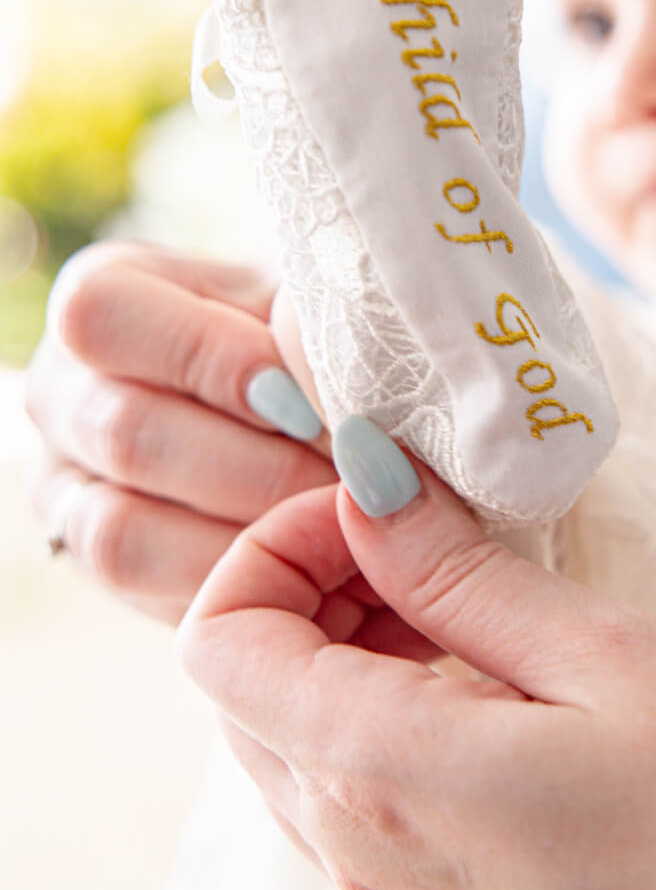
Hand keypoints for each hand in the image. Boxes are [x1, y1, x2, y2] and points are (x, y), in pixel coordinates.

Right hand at [24, 242, 336, 624]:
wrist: (322, 406)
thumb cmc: (318, 337)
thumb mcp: (318, 309)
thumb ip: (311, 334)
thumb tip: (325, 403)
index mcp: (106, 296)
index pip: (107, 314)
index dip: (212, 359)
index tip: (310, 404)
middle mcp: (65, 390)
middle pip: (126, 433)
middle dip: (260, 466)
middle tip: (356, 481)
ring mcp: (68, 484)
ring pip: (124, 530)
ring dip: (249, 533)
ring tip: (340, 525)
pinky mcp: (103, 564)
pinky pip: (153, 593)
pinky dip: (240, 581)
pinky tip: (313, 564)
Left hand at [179, 418, 655, 889]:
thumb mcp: (609, 659)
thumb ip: (463, 575)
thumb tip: (369, 485)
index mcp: (387, 776)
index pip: (217, 641)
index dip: (274, 547)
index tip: (375, 509)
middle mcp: (354, 850)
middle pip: (242, 684)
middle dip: (310, 581)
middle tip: (423, 539)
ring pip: (288, 732)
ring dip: (345, 640)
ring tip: (462, 599)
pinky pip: (344, 784)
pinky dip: (377, 703)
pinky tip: (478, 675)